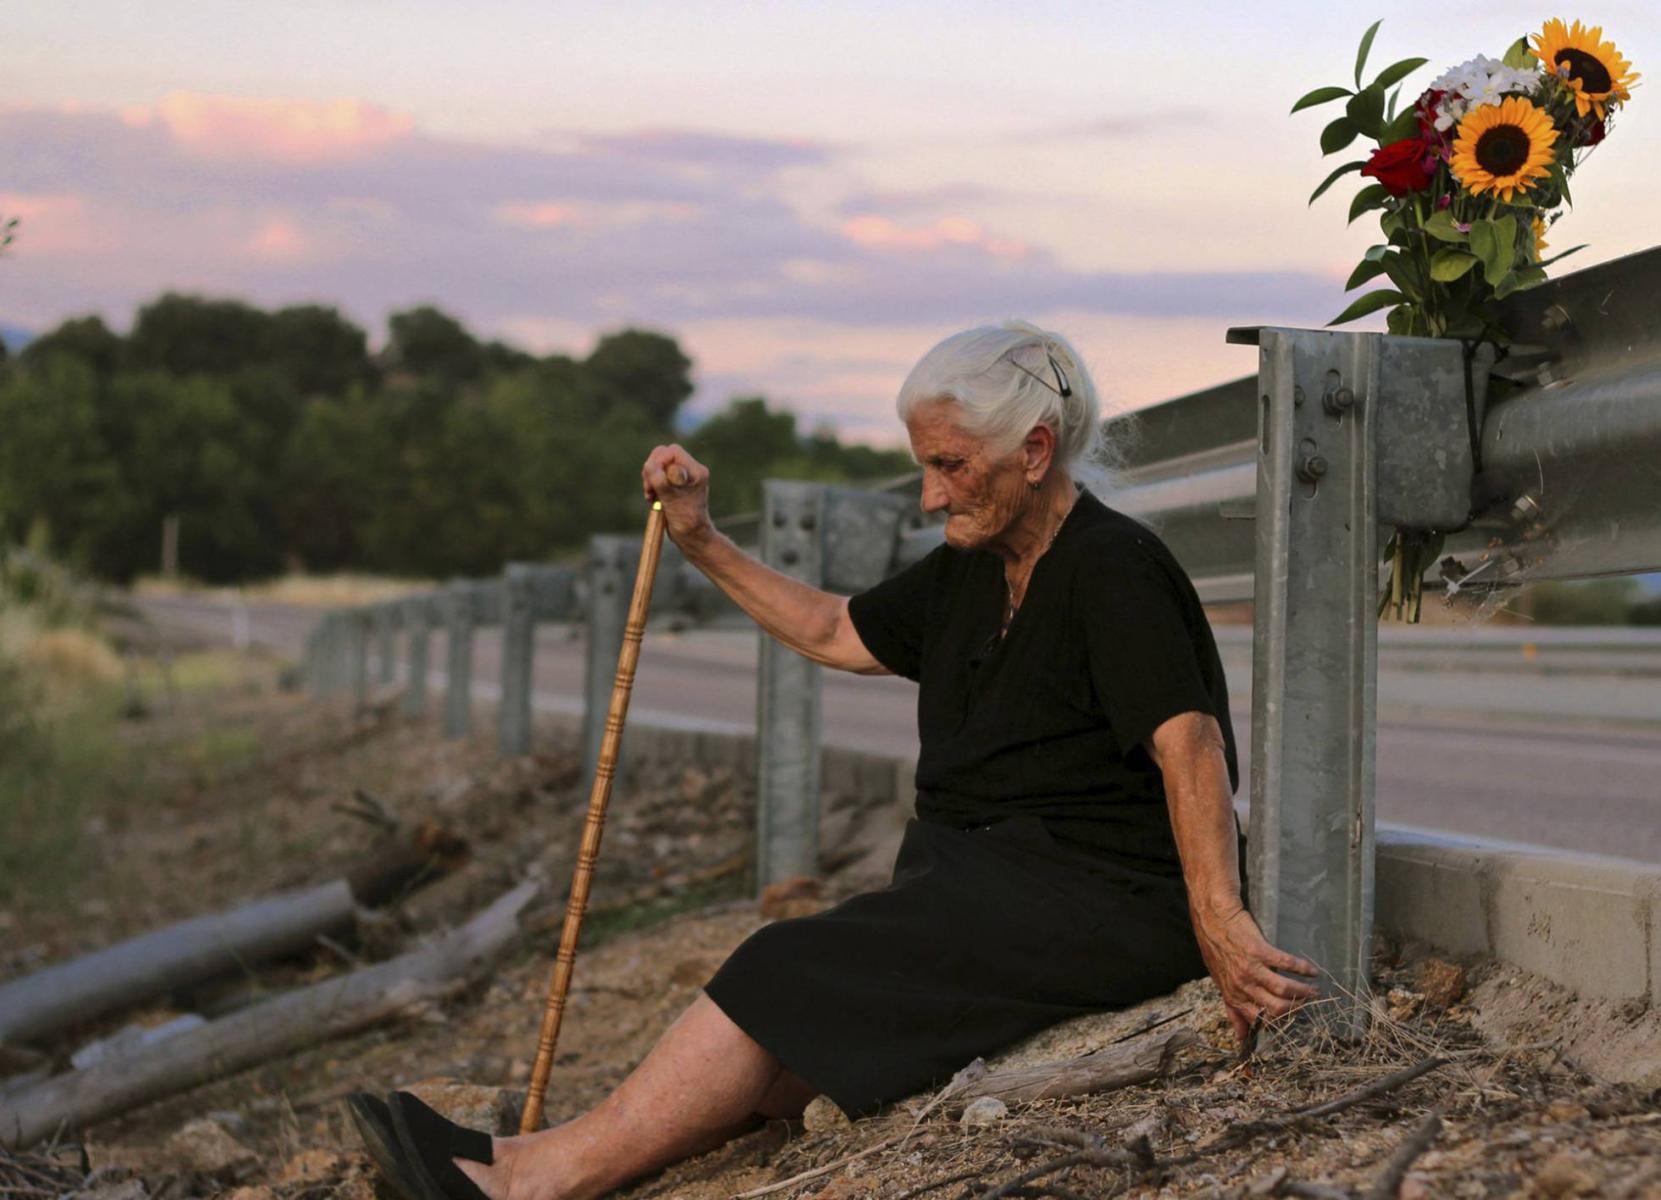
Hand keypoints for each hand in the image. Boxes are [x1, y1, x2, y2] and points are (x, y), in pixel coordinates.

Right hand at [642, 444, 711, 546]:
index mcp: (696, 471)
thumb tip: (649, 464)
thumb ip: (660, 481)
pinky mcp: (674, 484)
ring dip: (650, 479)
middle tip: (649, 488)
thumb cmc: (686, 521)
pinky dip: (651, 485)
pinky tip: (652, 498)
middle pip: (664, 455)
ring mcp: (682, 477)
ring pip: (658, 465)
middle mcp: (691, 471)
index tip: (652, 479)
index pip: (672, 451)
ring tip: (651, 496)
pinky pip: (657, 476)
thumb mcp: (671, 500)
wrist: (691, 536)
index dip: (658, 461)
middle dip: (652, 470)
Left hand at [1192, 903, 1320, 1044]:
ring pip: (1284, 989)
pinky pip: (1287, 964)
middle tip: (1306, 1004)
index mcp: (1233, 995)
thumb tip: (1241, 1036)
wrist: (1212, 917)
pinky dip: (1303, 969)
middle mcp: (1242, 985)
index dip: (1276, 1025)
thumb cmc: (1216, 949)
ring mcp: (1251, 968)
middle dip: (1296, 1009)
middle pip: (1277, 1009)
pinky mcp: (1260, 951)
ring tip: (1315, 990)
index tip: (1290, 1022)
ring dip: (1304, 992)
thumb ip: (1233, 1008)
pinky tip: (1313, 971)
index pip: (1258, 1021)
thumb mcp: (1220, 982)